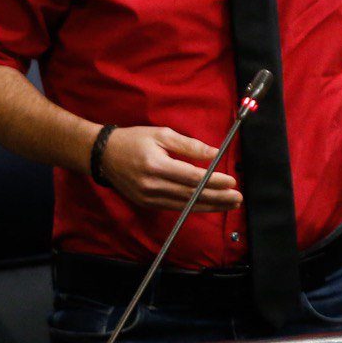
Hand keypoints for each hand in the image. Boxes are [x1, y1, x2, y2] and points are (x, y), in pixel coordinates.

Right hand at [99, 126, 241, 211]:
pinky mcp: (147, 204)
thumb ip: (188, 145)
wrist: (104, 155)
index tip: (232, 181)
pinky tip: (208, 204)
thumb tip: (214, 154)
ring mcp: (148, 198)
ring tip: (229, 204)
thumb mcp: (161, 134)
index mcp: (156, 165)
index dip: (214, 181)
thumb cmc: (134, 139)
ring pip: (185, 205)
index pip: (192, 177)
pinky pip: (175, 207)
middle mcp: (152, 185)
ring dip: (210, 206)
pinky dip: (193, 206)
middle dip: (218, 198)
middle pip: (192, 195)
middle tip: (237, 198)